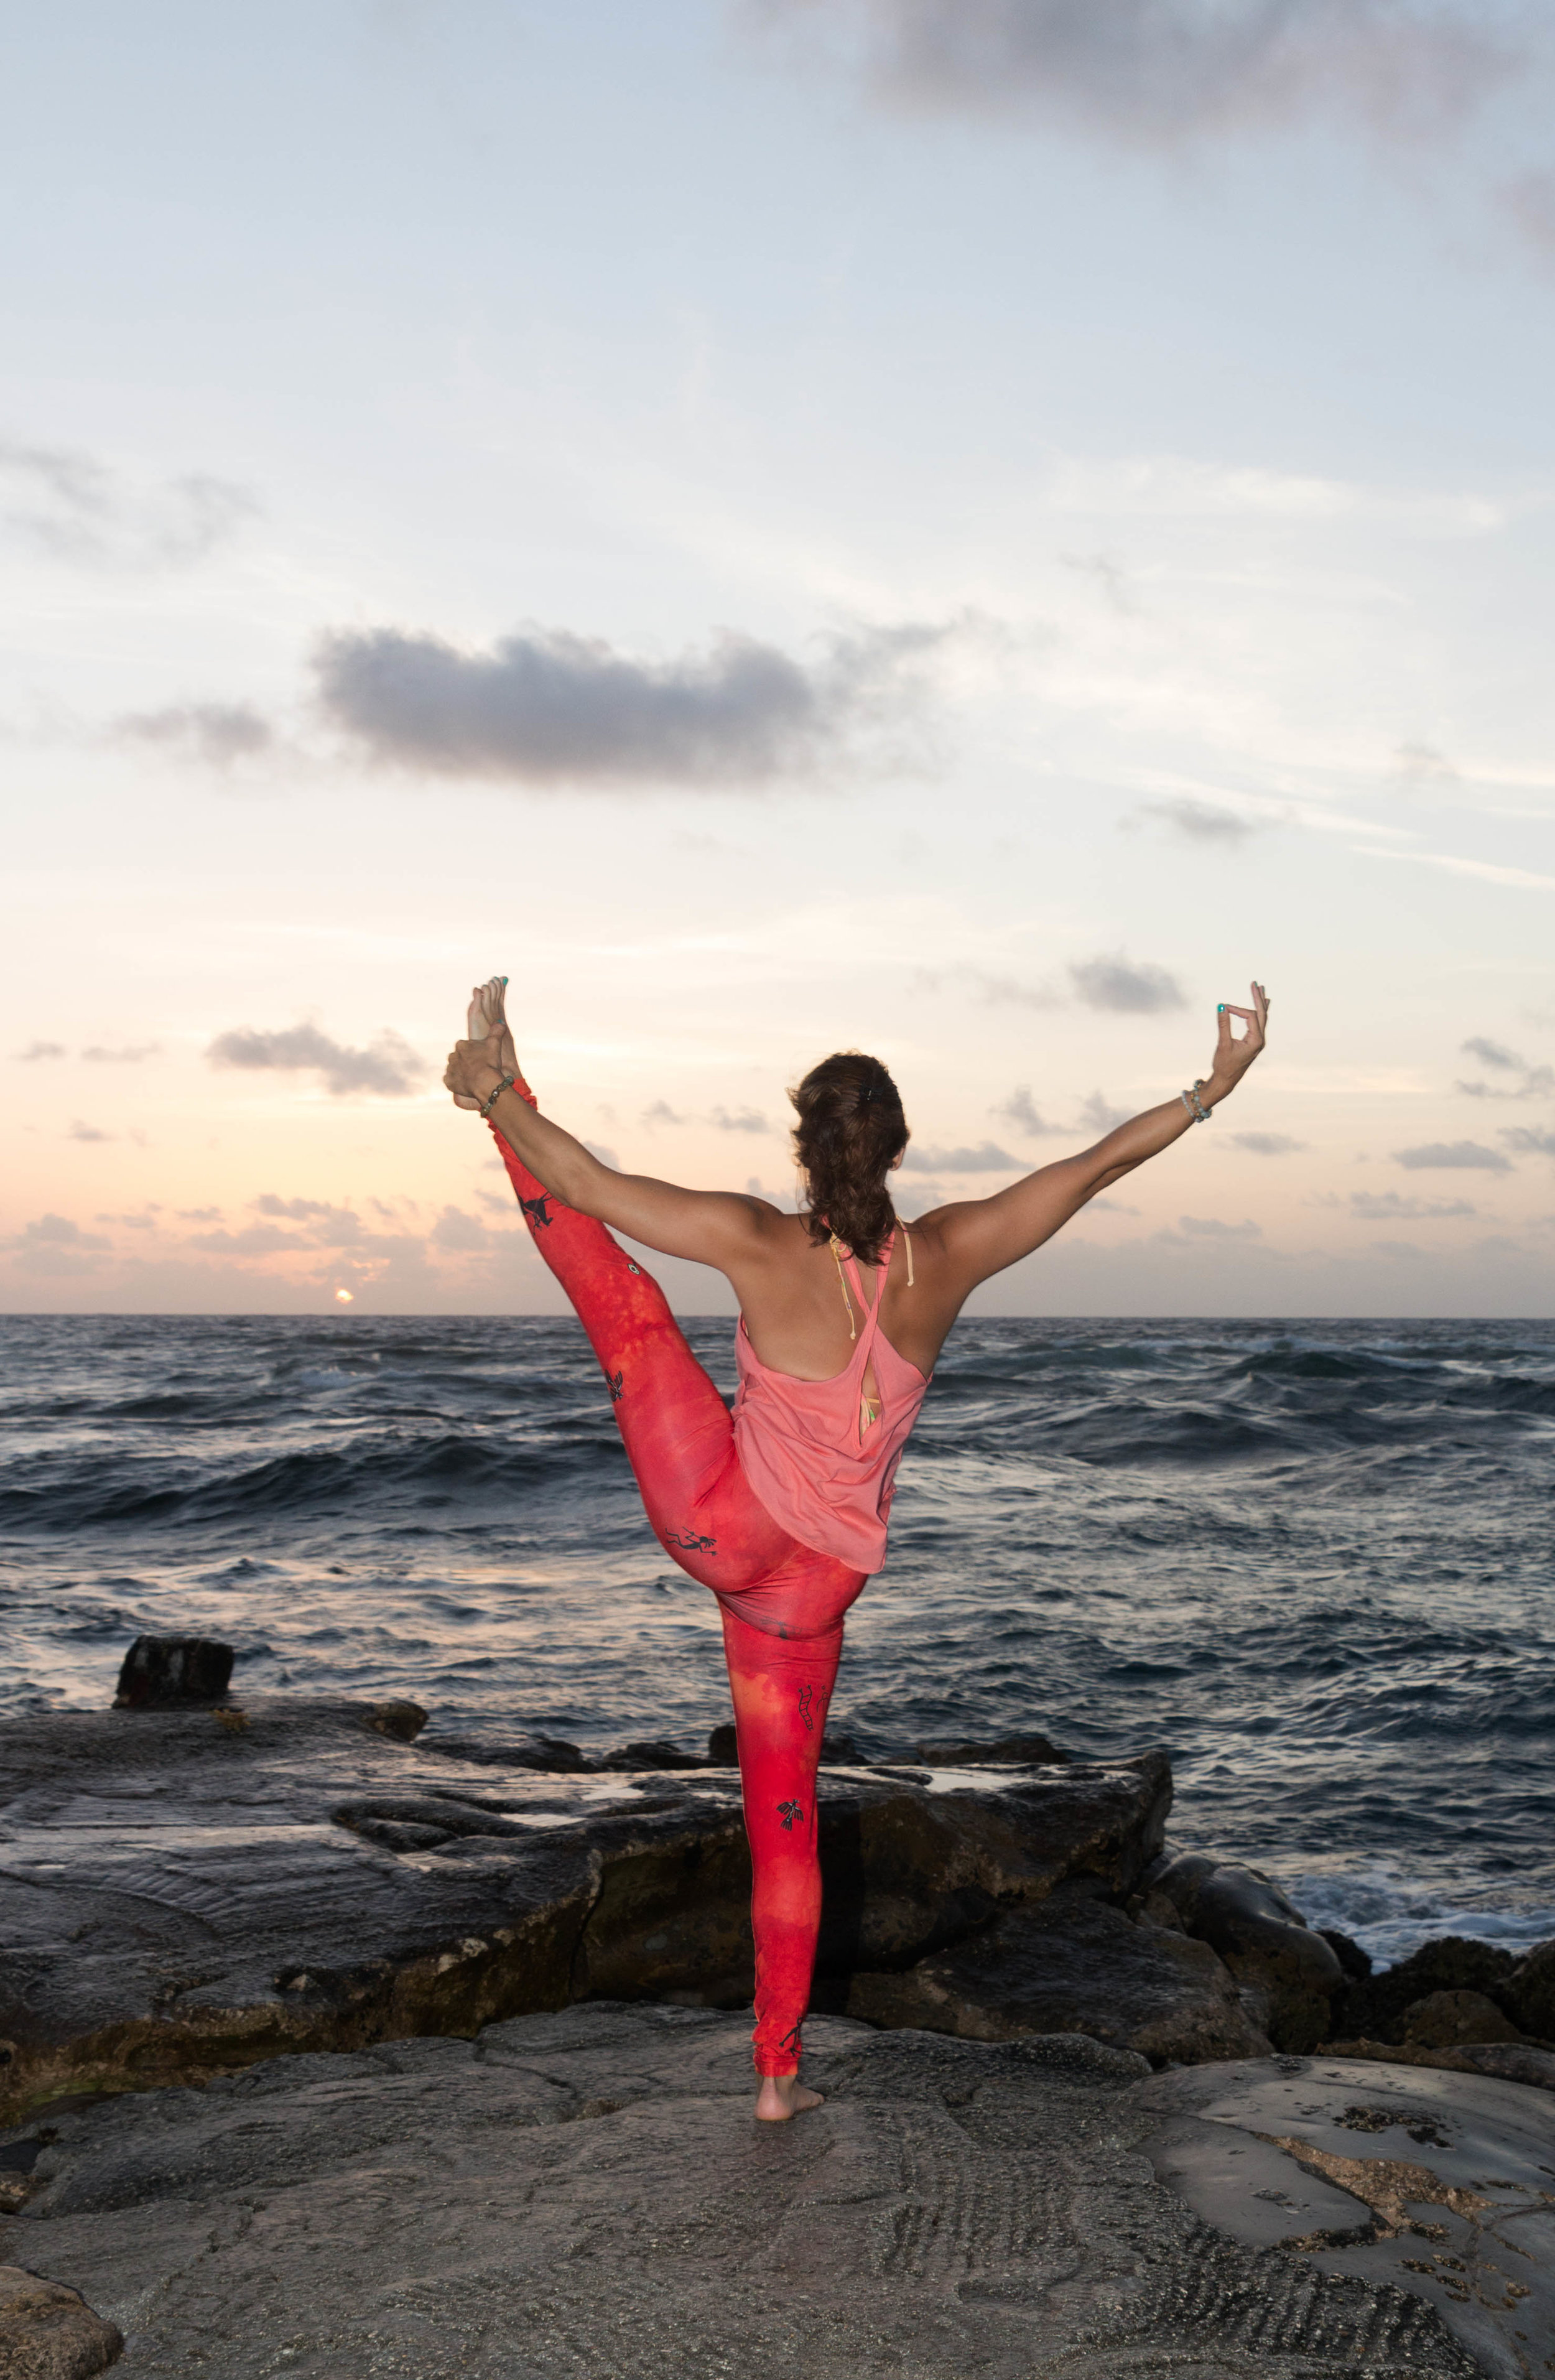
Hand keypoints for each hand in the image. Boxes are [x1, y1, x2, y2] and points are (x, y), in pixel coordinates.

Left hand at [444, 1029, 505, 1108]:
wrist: (484, 1082)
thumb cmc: (489, 1062)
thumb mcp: (495, 1043)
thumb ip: (496, 1031)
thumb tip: (500, 1021)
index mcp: (461, 1045)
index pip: (466, 1047)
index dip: (475, 1053)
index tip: (482, 1059)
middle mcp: (452, 1055)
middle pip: (459, 1058)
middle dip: (466, 1062)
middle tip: (478, 1068)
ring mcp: (449, 1069)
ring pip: (454, 1069)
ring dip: (461, 1072)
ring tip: (473, 1077)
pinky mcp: (448, 1082)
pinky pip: (451, 1081)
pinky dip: (456, 1083)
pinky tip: (465, 1084)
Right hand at [1204, 981, 1268, 1099]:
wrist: (1226, 1080)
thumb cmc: (1223, 1064)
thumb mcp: (1222, 1044)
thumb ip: (1223, 1024)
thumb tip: (1221, 1006)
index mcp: (1256, 1040)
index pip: (1250, 1016)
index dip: (1237, 1009)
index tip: (1223, 1008)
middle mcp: (1260, 1039)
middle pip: (1262, 1014)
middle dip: (1258, 998)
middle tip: (1256, 983)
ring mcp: (1258, 1041)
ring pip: (1262, 1018)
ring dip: (1260, 1003)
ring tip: (1261, 990)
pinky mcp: (1254, 1042)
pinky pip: (1259, 1023)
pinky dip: (1260, 1012)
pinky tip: (1264, 1004)